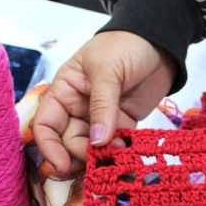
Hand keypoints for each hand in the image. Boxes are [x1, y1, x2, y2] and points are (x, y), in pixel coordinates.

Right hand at [32, 31, 175, 172]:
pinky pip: (115, 145)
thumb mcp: (107, 70)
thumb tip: (97, 141)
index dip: (49, 146)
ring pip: (92, 147)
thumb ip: (102, 106)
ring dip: (102, 156)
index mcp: (64, 90)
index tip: (63, 164)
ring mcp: (100, 117)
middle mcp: (78, 107)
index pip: (46, 124)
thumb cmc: (125, 45)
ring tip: (119, 152)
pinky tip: (128, 153)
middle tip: (100, 157)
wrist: (160, 41)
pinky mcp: (122, 124)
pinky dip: (119, 153)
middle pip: (69, 141)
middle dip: (81, 153)